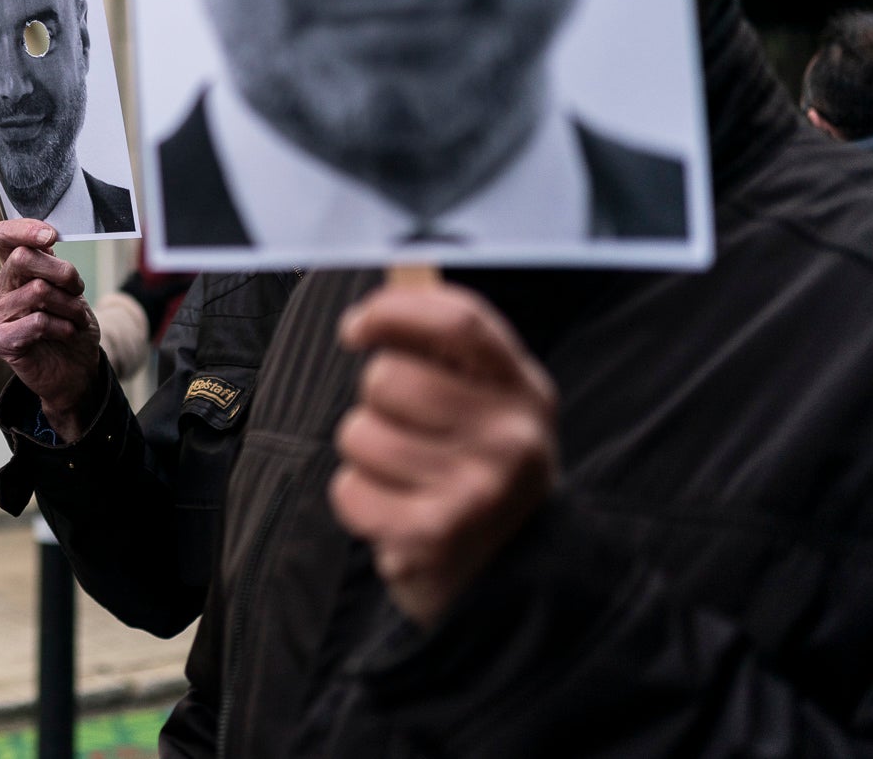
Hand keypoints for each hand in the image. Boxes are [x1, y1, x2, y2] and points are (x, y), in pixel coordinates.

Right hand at [0, 220, 101, 439]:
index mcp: (14, 269)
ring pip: (37, 291)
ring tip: (76, 319)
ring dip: (69, 305)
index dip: (24, 229)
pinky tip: (65, 334)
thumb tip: (47, 240)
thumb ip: (53, 264)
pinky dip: (61, 327)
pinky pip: (36, 322)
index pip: (3, 235)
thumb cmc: (71, 326)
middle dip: (62, 272)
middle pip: (22, 258)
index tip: (51, 237)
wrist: (74, 371)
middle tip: (78, 289)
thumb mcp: (69, 289)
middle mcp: (0, 287)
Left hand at [328, 282, 557, 627]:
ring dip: (365, 454)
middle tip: (403, 431)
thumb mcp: (491, 407)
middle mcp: (510, 436)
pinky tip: (394, 512)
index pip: (457, 320)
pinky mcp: (434, 535)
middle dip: (374, 402)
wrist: (518, 582)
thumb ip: (449, 351)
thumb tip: (387, 291)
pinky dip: (358, 500)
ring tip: (404, 478)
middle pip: (390, 378)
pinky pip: (349, 489)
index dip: (394, 310)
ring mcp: (476, 488)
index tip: (357, 327)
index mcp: (523, 390)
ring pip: (360, 433)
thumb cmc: (483, 474)